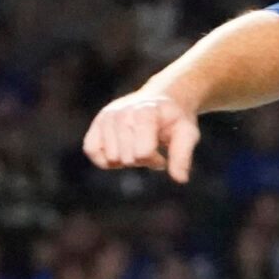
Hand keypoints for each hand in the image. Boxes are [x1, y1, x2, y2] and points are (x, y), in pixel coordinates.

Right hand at [83, 88, 201, 182]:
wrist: (163, 99)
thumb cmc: (175, 120)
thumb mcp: (187, 135)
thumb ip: (182, 156)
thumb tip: (180, 179)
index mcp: (145, 113)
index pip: (142, 153)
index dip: (155, 161)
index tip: (162, 154)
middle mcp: (123, 112)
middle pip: (127, 158)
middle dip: (142, 161)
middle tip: (151, 148)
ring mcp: (108, 116)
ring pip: (111, 158)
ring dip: (126, 160)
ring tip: (137, 145)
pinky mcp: (98, 122)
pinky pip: (91, 150)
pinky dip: (104, 159)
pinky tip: (120, 152)